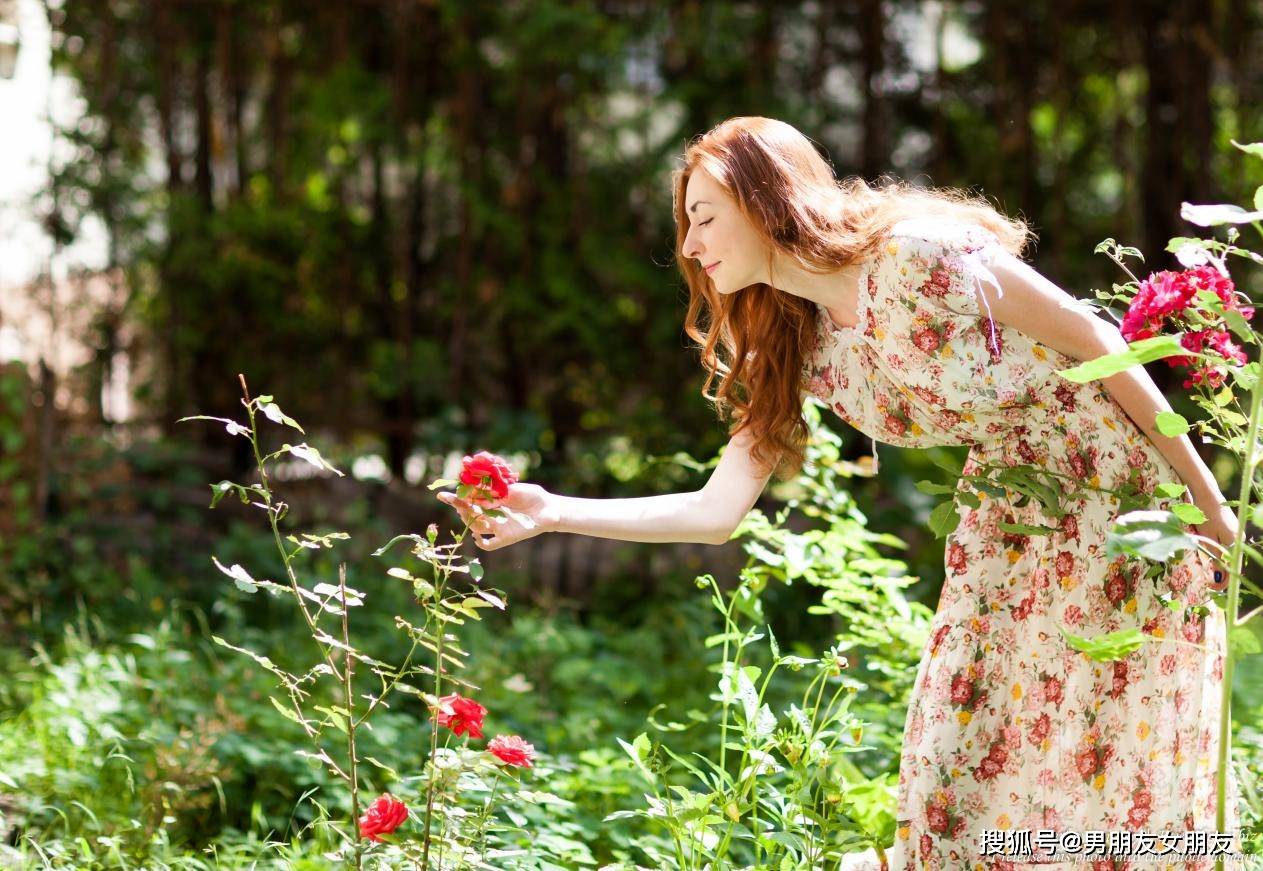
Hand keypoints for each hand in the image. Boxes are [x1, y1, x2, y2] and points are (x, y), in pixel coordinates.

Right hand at [436, 482, 560, 550]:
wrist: (549, 508)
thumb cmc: (532, 495)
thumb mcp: (514, 489)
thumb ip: (498, 491)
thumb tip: (479, 492)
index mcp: (489, 501)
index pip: (468, 501)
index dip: (455, 498)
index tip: (442, 494)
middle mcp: (490, 515)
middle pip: (468, 515)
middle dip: (460, 509)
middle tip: (459, 503)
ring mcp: (497, 527)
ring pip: (475, 528)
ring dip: (471, 521)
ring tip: (474, 511)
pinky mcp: (506, 538)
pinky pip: (489, 545)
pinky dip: (482, 543)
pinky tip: (478, 536)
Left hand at [1190, 488, 1237, 591]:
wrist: (1206, 493)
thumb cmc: (1205, 515)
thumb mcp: (1207, 538)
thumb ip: (1215, 557)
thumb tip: (1220, 578)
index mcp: (1236, 542)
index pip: (1233, 567)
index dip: (1224, 580)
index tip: (1213, 587)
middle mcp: (1239, 538)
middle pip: (1232, 561)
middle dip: (1221, 572)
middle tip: (1208, 581)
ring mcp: (1236, 531)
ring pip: (1229, 552)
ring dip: (1219, 561)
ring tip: (1208, 569)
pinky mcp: (1230, 527)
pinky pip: (1226, 544)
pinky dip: (1219, 551)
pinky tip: (1210, 552)